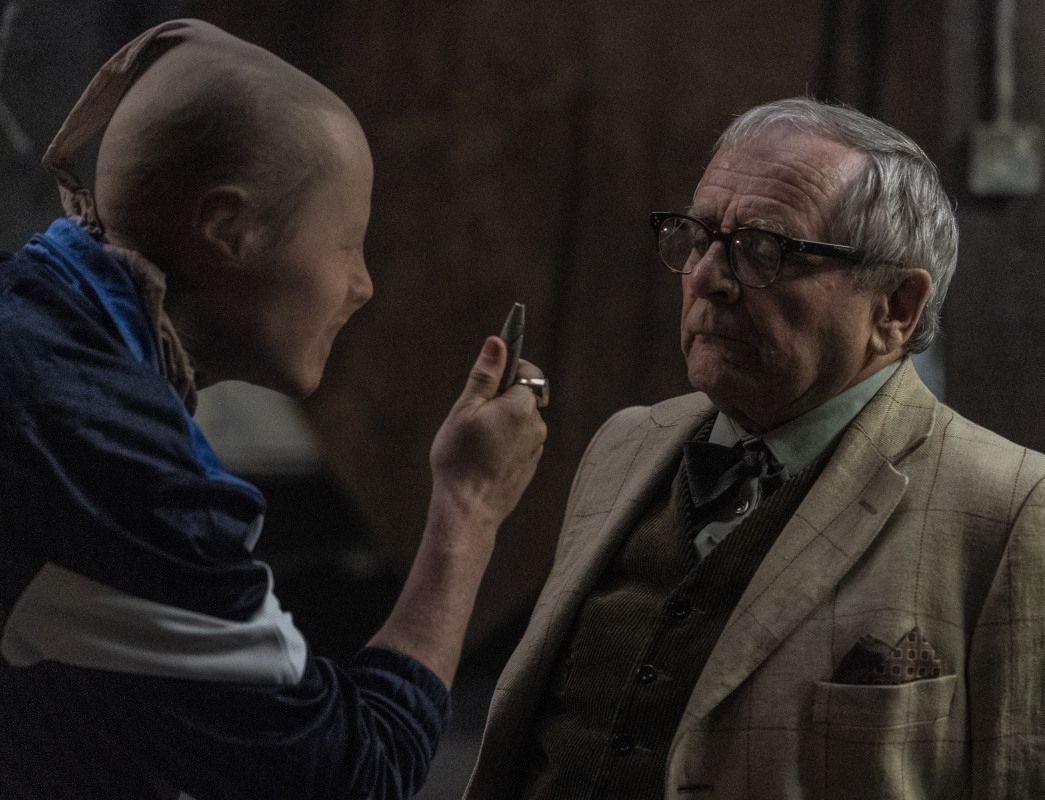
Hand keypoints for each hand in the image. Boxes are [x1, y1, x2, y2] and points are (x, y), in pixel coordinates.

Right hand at [428, 336, 546, 534]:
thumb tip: (498, 342)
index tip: (486, 379)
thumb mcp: (466, 409)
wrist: (468, 509)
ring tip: (475, 442)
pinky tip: (483, 457)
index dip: (507, 370)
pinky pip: (519, 442)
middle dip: (501, 399)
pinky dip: (504, 443)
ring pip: (520, 421)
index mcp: (522, 406)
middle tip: (472, 417)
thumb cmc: (461, 458)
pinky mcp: (530, 466)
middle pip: (522, 397)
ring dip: (502, 422)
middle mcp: (537, 425)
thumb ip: (485, 375)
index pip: (527, 371)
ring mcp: (536, 448)